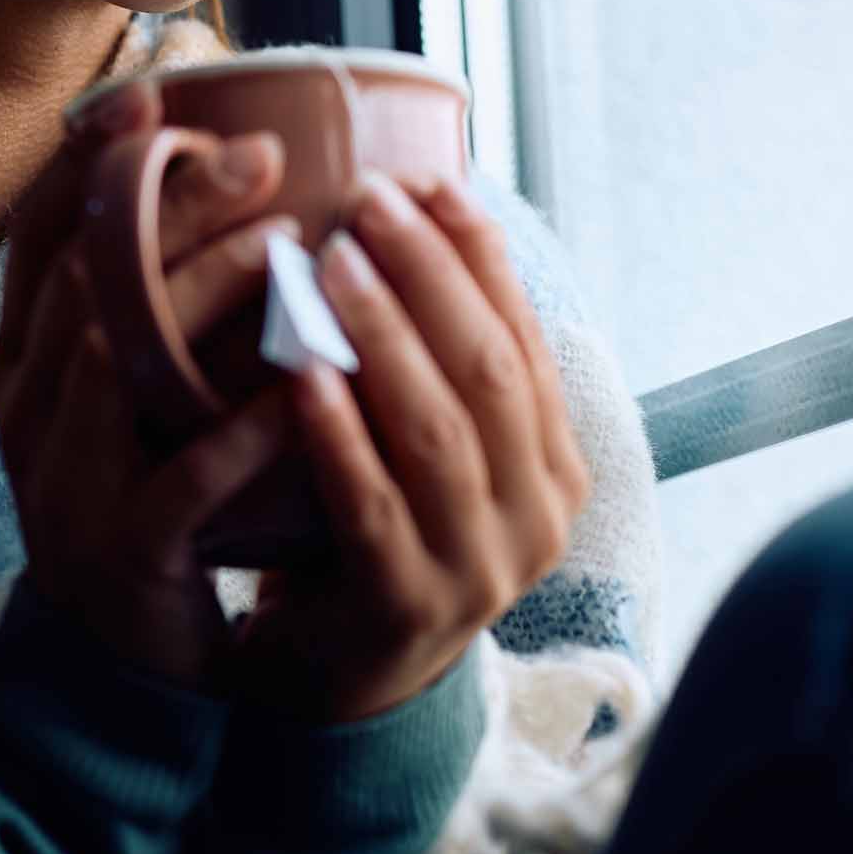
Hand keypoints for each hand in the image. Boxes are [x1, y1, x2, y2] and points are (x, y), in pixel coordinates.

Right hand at [0, 79, 306, 690]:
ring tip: (288, 248)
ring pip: (118, 361)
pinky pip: (177, 479)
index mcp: (22, 356)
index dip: (87, 159)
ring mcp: (63, 477)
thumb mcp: (132, 387)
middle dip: (169, 205)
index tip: (152, 90)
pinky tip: (300, 391)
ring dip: (202, 296)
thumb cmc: (148, 490)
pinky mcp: (119, 548)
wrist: (124, 656)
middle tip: (264, 154)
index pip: (35, 233)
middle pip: (83, 276)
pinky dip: (240, 433)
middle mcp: (26, 406)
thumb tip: (223, 161)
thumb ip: (151, 294)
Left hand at [219, 169, 592, 722]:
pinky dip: (339, 433)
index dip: (477, 252)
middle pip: (489, 369)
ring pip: (439, 430)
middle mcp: (536, 514)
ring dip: (384, 335)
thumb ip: (437, 358)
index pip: (523, 334)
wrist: (339, 675)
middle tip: (365, 200)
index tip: (426, 177)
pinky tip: (300, 370)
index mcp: (552, 462)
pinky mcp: (406, 606)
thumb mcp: (427, 441)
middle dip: (429, 274)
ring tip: (330, 261)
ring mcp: (479, 567)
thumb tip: (413, 205)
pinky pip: (374, 504)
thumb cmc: (371, 527)